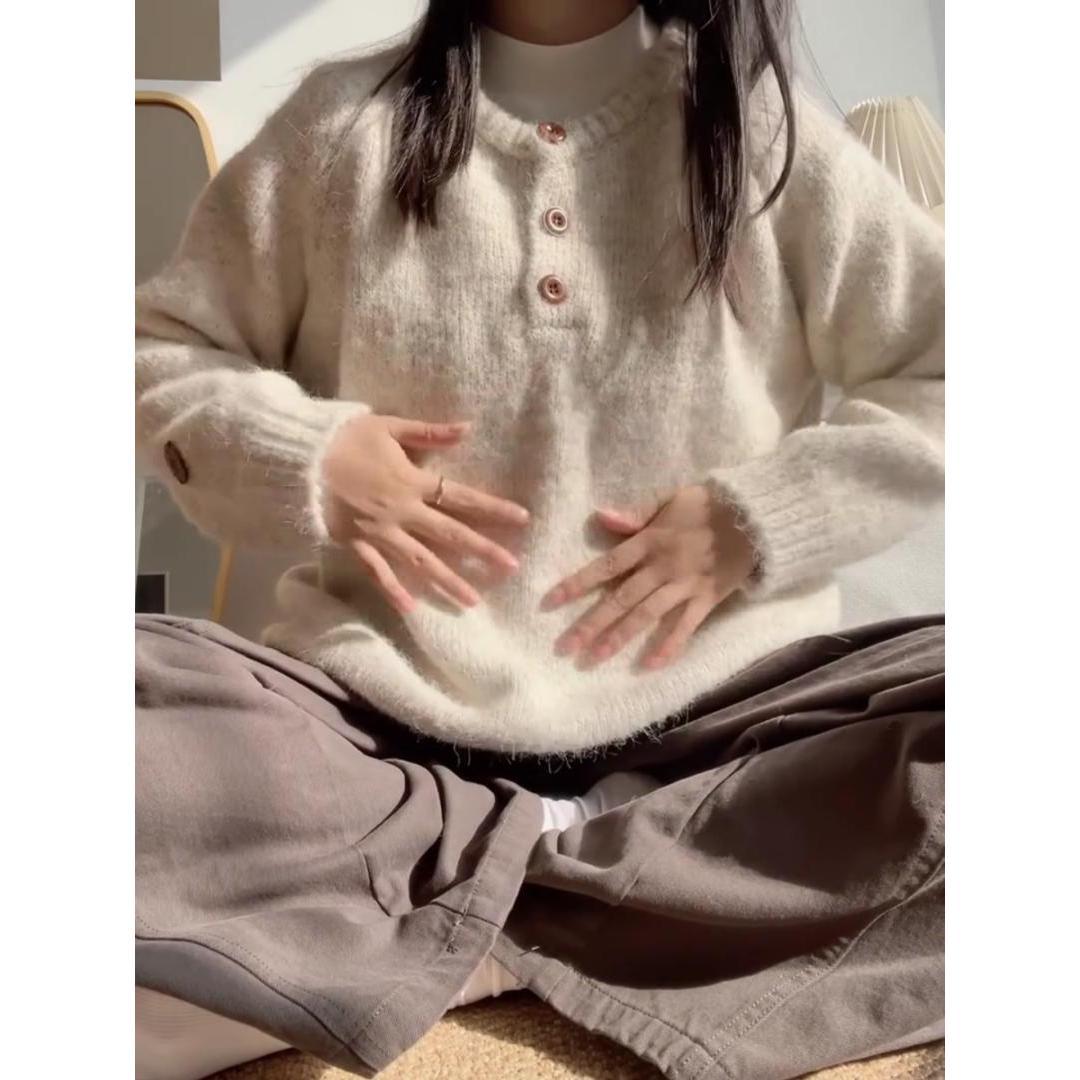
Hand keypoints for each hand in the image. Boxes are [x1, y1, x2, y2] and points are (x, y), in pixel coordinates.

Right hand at [321, 414, 528, 613]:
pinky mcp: (356, 545)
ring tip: (472, 602)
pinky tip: (411, 609)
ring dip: (448, 582)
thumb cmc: (345, 438)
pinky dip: (393, 590)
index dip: (493, 508)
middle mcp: (403, 512)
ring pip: (420, 562)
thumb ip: (430, 433)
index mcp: (413, 482)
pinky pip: (377, 572)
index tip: (523, 519)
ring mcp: (380, 533)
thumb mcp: (389, 427)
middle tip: (512, 568)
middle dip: (483, 551)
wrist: (299, 459)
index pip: (462, 498)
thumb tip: (468, 428)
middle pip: (450, 535)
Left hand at [543, 485, 755, 668]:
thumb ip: (637, 511)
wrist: (757, 516)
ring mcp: (685, 585)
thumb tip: (601, 516)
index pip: (606, 565)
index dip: (577, 583)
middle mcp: (662, 566)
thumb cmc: (709, 504)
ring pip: (646, 615)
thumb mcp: (671, 497)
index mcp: (649, 541)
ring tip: (593, 659)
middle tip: (564, 647)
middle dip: (591, 623)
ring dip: (620, 637)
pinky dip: (670, 646)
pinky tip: (651, 666)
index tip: (550, 601)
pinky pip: (686, 626)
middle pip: (620, 598)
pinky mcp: (707, 598)